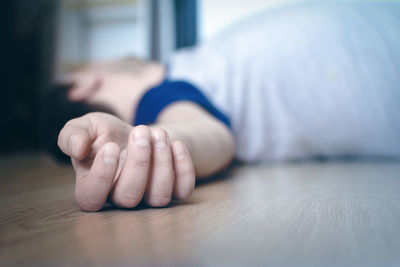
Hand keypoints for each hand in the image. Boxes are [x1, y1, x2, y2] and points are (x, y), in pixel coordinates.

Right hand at [58, 112, 194, 210]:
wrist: (138, 132)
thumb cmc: (108, 134)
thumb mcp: (87, 126)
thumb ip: (73, 134)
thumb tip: (76, 148)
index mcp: (93, 187)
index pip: (91, 198)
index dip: (101, 176)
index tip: (111, 146)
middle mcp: (121, 197)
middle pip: (129, 197)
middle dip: (138, 162)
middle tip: (142, 131)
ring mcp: (149, 197)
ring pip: (158, 197)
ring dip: (162, 162)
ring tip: (159, 133)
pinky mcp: (174, 190)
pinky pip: (183, 191)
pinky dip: (184, 168)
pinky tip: (177, 144)